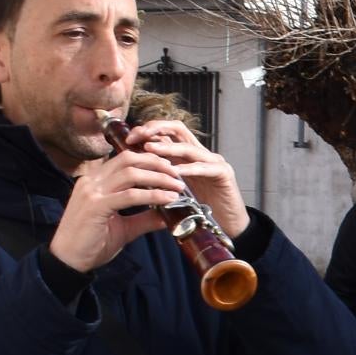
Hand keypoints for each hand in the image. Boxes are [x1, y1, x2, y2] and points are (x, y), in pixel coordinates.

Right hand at [47, 145, 191, 274]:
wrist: (69, 260)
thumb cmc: (92, 243)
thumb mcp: (124, 227)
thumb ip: (144, 218)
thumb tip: (169, 215)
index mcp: (95, 181)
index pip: (124, 159)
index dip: (149, 160)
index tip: (170, 169)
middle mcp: (91, 181)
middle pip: (128, 160)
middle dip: (156, 163)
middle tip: (178, 174)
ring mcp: (92, 192)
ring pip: (131, 174)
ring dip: (158, 177)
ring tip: (177, 186)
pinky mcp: (96, 206)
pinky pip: (129, 195)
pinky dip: (152, 195)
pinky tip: (168, 199)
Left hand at [130, 121, 247, 240]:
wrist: (227, 226)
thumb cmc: (198, 210)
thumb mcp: (173, 189)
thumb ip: (157, 177)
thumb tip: (130, 171)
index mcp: (187, 155)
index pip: (166, 131)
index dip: (147, 130)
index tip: (128, 139)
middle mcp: (200, 154)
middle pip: (178, 129)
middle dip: (156, 129)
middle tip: (137, 136)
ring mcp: (214, 162)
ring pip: (189, 147)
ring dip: (168, 147)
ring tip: (150, 149)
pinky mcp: (225, 174)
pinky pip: (206, 168)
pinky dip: (190, 169)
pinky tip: (175, 172)